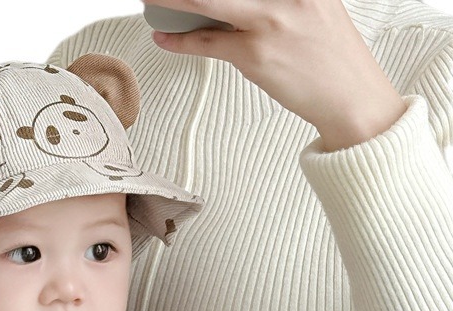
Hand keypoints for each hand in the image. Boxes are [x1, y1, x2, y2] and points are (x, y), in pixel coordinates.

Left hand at [143, 0, 406, 149]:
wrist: (351, 96)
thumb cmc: (332, 55)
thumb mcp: (317, 6)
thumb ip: (284, 0)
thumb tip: (238, 5)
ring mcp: (269, 20)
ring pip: (207, 0)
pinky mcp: (255, 53)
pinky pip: (207, 42)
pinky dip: (181, 39)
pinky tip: (163, 36)